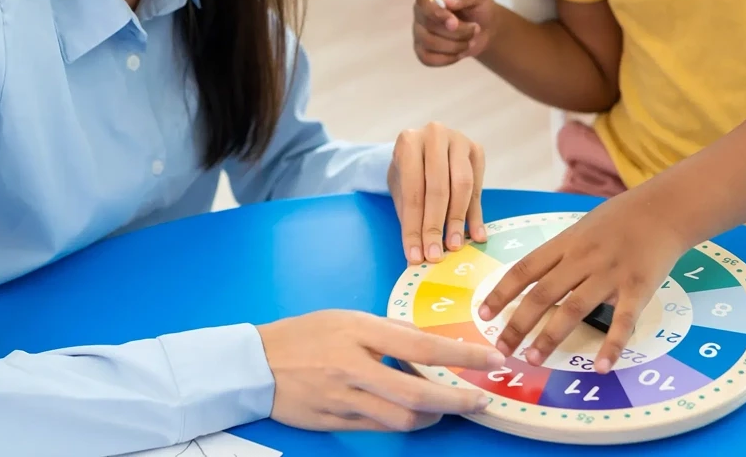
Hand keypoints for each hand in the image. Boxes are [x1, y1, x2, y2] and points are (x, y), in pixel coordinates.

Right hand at [258, 311, 503, 432]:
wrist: (254, 363)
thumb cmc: (304, 335)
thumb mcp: (347, 318)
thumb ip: (388, 331)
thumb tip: (429, 344)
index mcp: (358, 332)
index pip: (422, 345)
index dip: (461, 355)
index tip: (491, 359)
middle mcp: (352, 367)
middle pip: (417, 391)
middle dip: (457, 399)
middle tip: (482, 400)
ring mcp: (342, 398)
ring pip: (401, 417)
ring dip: (432, 415)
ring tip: (447, 407)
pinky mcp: (333, 422)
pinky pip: (379, 427)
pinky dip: (403, 422)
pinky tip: (416, 415)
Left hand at [389, 121, 487, 264]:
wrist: (424, 145)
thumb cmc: (409, 171)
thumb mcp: (401, 188)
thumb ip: (409, 216)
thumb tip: (416, 257)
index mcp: (408, 142)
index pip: (412, 191)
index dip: (414, 226)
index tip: (415, 256)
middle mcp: (434, 135)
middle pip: (438, 188)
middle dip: (435, 225)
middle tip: (435, 254)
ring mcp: (458, 140)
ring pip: (462, 186)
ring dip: (458, 220)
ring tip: (455, 246)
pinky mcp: (477, 150)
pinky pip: (478, 187)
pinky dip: (476, 214)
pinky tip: (477, 236)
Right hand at [413, 0, 496, 66]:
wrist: (485, 27)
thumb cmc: (478, 6)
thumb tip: (445, 1)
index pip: (422, 1)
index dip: (436, 13)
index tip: (454, 23)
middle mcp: (420, 11)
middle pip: (428, 25)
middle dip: (458, 32)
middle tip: (476, 29)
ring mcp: (419, 31)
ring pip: (429, 43)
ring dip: (456, 46)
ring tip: (471, 41)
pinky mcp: (422, 49)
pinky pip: (427, 59)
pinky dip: (448, 59)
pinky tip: (460, 52)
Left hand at [478, 194, 686, 370]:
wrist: (663, 209)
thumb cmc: (619, 220)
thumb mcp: (581, 229)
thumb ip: (560, 255)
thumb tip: (532, 282)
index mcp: (565, 244)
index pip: (524, 269)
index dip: (501, 292)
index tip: (484, 314)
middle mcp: (582, 259)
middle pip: (542, 293)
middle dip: (518, 323)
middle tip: (501, 348)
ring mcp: (610, 274)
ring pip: (574, 308)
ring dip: (550, 336)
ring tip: (533, 359)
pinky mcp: (638, 288)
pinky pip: (623, 320)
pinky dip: (611, 345)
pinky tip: (600, 366)